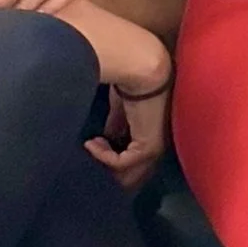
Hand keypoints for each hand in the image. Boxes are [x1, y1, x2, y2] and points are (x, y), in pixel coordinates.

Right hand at [87, 67, 171, 193]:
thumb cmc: (132, 82)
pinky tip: (92, 143)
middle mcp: (157, 148)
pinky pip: (120, 164)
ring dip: (103, 162)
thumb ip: (117, 124)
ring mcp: (155, 150)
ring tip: (91, 145)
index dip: (110, 161)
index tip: (93, 148)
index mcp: (152, 138)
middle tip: (90, 154)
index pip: (133, 164)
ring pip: (126, 174)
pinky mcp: (148, 148)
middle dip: (107, 170)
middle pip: (131, 176)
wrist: (143, 70)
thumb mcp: (121, 109)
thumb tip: (107, 136)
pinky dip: (102, 156)